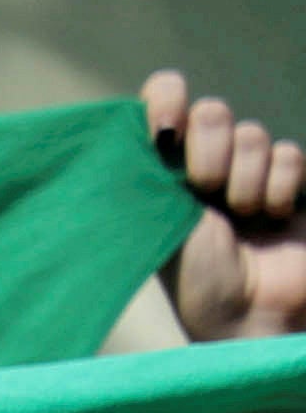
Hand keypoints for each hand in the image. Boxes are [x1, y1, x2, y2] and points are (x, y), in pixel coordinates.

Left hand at [151, 71, 305, 343]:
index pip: (163, 99)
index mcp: (161, 171)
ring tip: (243, 218)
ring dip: (246, 178)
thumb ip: (142, 172)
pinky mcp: (291, 185)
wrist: (249, 312)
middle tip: (206, 191)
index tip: (165, 130)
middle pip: (212, 111)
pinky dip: (280, 185)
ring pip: (253, 134)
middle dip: (210, 149)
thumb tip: (124, 125)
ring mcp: (249, 173)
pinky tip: (273, 218)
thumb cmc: (193, 278)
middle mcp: (203, 166)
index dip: (166, 100)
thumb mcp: (154, 222)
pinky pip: (290, 155)